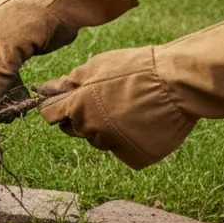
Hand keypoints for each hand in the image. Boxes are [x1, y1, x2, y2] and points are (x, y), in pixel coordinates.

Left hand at [37, 13, 223, 168]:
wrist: (178, 84)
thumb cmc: (137, 68)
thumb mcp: (97, 66)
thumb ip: (69, 82)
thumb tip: (45, 89)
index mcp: (77, 107)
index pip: (50, 115)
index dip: (55, 107)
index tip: (64, 102)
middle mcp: (91, 130)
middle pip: (76, 129)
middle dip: (83, 117)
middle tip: (107, 100)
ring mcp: (113, 145)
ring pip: (100, 140)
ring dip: (107, 129)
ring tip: (130, 108)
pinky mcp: (134, 156)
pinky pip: (123, 151)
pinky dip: (129, 141)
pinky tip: (142, 123)